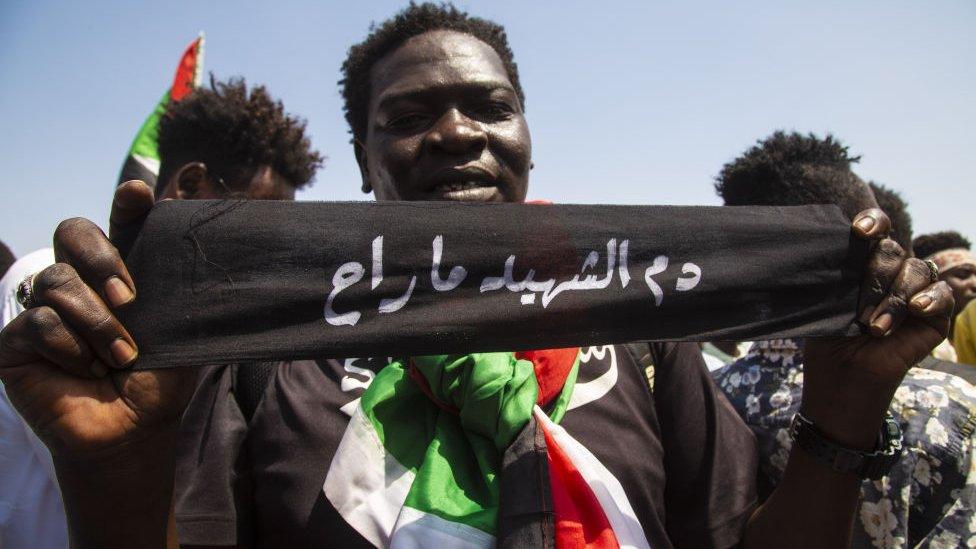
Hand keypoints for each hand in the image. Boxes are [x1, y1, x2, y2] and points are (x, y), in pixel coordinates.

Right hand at [0, 181, 196, 463]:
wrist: (134, 429)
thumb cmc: (157, 380)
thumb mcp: (177, 334)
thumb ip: (177, 293)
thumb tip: (200, 254)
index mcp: (118, 274)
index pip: (118, 225)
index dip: (126, 206)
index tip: (138, 194)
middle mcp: (77, 282)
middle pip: (73, 232)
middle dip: (102, 259)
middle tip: (129, 299)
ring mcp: (42, 307)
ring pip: (58, 282)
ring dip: (97, 324)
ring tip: (120, 358)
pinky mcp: (15, 341)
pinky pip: (40, 323)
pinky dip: (71, 349)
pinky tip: (87, 370)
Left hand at [803, 208, 953, 447]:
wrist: (841, 378)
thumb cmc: (827, 339)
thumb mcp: (825, 300)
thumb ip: (835, 270)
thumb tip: (826, 243)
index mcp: (863, 263)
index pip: (876, 228)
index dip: (873, 221)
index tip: (859, 231)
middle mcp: (891, 274)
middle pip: (893, 251)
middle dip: (874, 276)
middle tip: (858, 311)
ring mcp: (916, 294)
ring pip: (917, 270)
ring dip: (894, 297)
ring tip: (874, 327)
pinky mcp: (936, 317)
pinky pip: (943, 294)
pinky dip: (930, 298)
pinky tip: (916, 309)